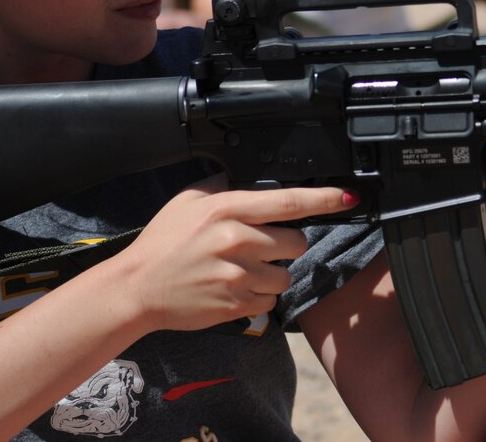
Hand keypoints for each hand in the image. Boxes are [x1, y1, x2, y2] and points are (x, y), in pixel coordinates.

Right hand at [121, 175, 355, 330]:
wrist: (138, 287)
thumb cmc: (164, 242)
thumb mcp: (190, 200)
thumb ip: (227, 187)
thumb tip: (258, 180)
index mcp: (228, 209)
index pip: (289, 202)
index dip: (324, 199)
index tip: (347, 196)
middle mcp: (237, 240)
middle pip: (297, 243)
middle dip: (286, 244)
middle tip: (259, 245)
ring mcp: (238, 276)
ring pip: (286, 275)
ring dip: (272, 273)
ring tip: (241, 269)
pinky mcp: (237, 305)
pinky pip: (270, 301)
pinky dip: (258, 296)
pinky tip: (234, 287)